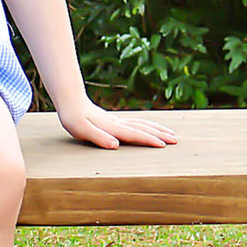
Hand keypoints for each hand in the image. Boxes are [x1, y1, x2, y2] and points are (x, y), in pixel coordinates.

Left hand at [57, 98, 177, 149]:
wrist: (70, 101)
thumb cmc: (74, 118)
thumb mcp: (82, 130)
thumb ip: (99, 137)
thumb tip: (115, 145)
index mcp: (112, 127)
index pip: (134, 134)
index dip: (149, 140)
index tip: (163, 145)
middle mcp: (118, 123)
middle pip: (143, 128)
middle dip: (160, 134)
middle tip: (176, 140)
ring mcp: (117, 120)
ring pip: (142, 124)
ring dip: (157, 129)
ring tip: (171, 134)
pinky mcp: (114, 120)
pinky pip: (136, 123)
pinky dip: (147, 125)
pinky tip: (150, 127)